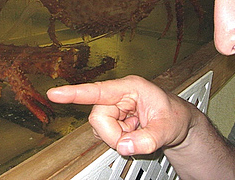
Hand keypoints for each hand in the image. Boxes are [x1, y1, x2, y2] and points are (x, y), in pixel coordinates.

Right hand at [47, 75, 194, 155]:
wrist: (179, 124)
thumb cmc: (176, 117)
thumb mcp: (167, 129)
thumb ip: (147, 139)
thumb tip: (123, 146)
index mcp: (131, 88)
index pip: (98, 91)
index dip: (74, 93)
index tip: (55, 93)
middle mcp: (119, 95)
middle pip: (98, 117)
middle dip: (113, 134)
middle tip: (135, 137)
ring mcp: (116, 107)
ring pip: (100, 127)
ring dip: (116, 137)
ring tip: (137, 133)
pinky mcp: (114, 118)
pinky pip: (106, 133)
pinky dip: (118, 139)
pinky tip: (133, 134)